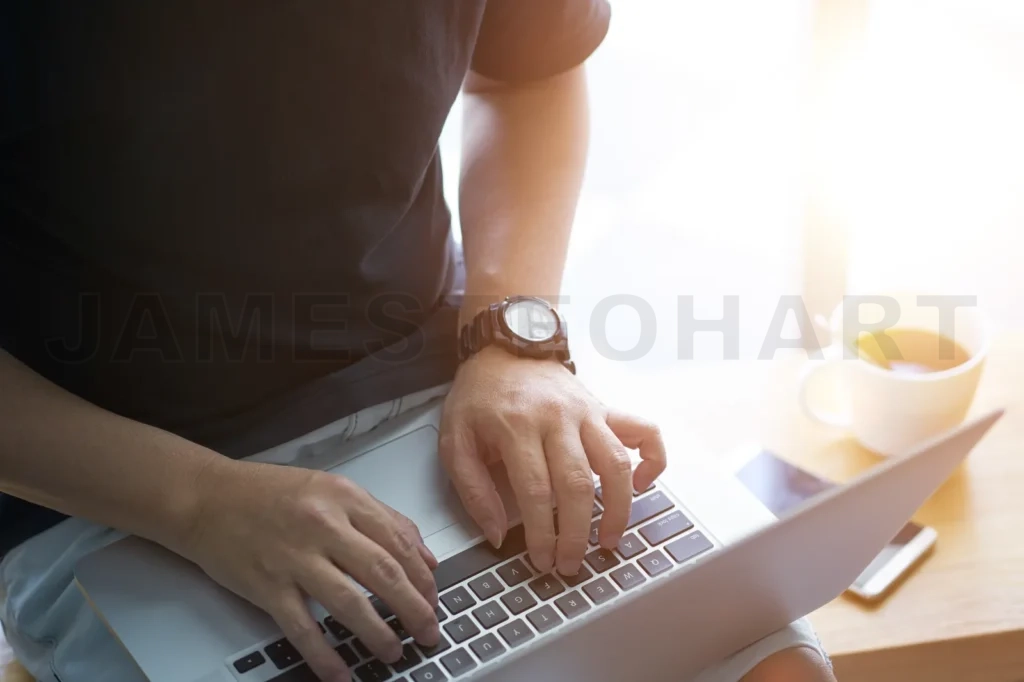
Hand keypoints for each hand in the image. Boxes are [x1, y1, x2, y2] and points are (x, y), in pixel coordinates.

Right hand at [183, 460, 439, 681]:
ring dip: (378, 633)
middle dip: (414, 608)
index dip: (424, 576)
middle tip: (429, 632)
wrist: (206, 497)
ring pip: (349, 602)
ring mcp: (294, 557)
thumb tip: (424, 555)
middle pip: (383, 572)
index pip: (398, 540)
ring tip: (395, 652)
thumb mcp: (331, 490)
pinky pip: (302, 628)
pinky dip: (325, 656)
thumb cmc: (269, 493)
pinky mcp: (267, 586)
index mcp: (344, 497)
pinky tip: (342, 674)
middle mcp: (323, 525)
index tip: (435, 599)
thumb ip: (381, 518)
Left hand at [439, 347, 666, 576]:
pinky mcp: (605, 408)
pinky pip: (644, 431)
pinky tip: (643, 485)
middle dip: (577, 533)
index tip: (543, 560)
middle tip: (571, 563)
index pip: (536, 490)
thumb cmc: (479, 396)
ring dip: (619, 509)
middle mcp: (557, 418)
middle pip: (578, 484)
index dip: (542, 533)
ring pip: (616, 464)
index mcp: (517, 426)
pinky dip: (653, 460)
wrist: (505, 347)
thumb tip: (497, 533)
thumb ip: (472, 489)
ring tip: (609, 540)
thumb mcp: (456, 439)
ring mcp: (587, 411)